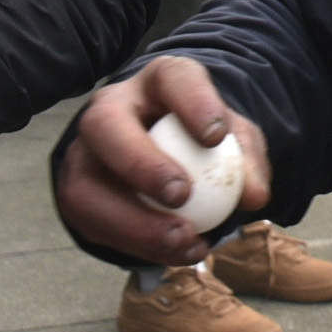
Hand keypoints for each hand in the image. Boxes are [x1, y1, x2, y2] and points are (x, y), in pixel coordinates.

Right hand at [55, 57, 270, 266]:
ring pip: (85, 186)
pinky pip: (92, 223)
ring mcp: (84, 151)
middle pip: (105, 125)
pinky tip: (176, 253)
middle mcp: (111, 108)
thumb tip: (255, 196)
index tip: (217, 137)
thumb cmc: (206, 141)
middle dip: (139, 162)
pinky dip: (136, 245)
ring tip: (184, 241)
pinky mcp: (76, 194)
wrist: (169, 157)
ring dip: (135, 223)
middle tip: (181, 196)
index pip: (173, 78)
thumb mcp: (236, 142)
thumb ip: (248, 163)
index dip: (193, 104)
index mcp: (159, 81)